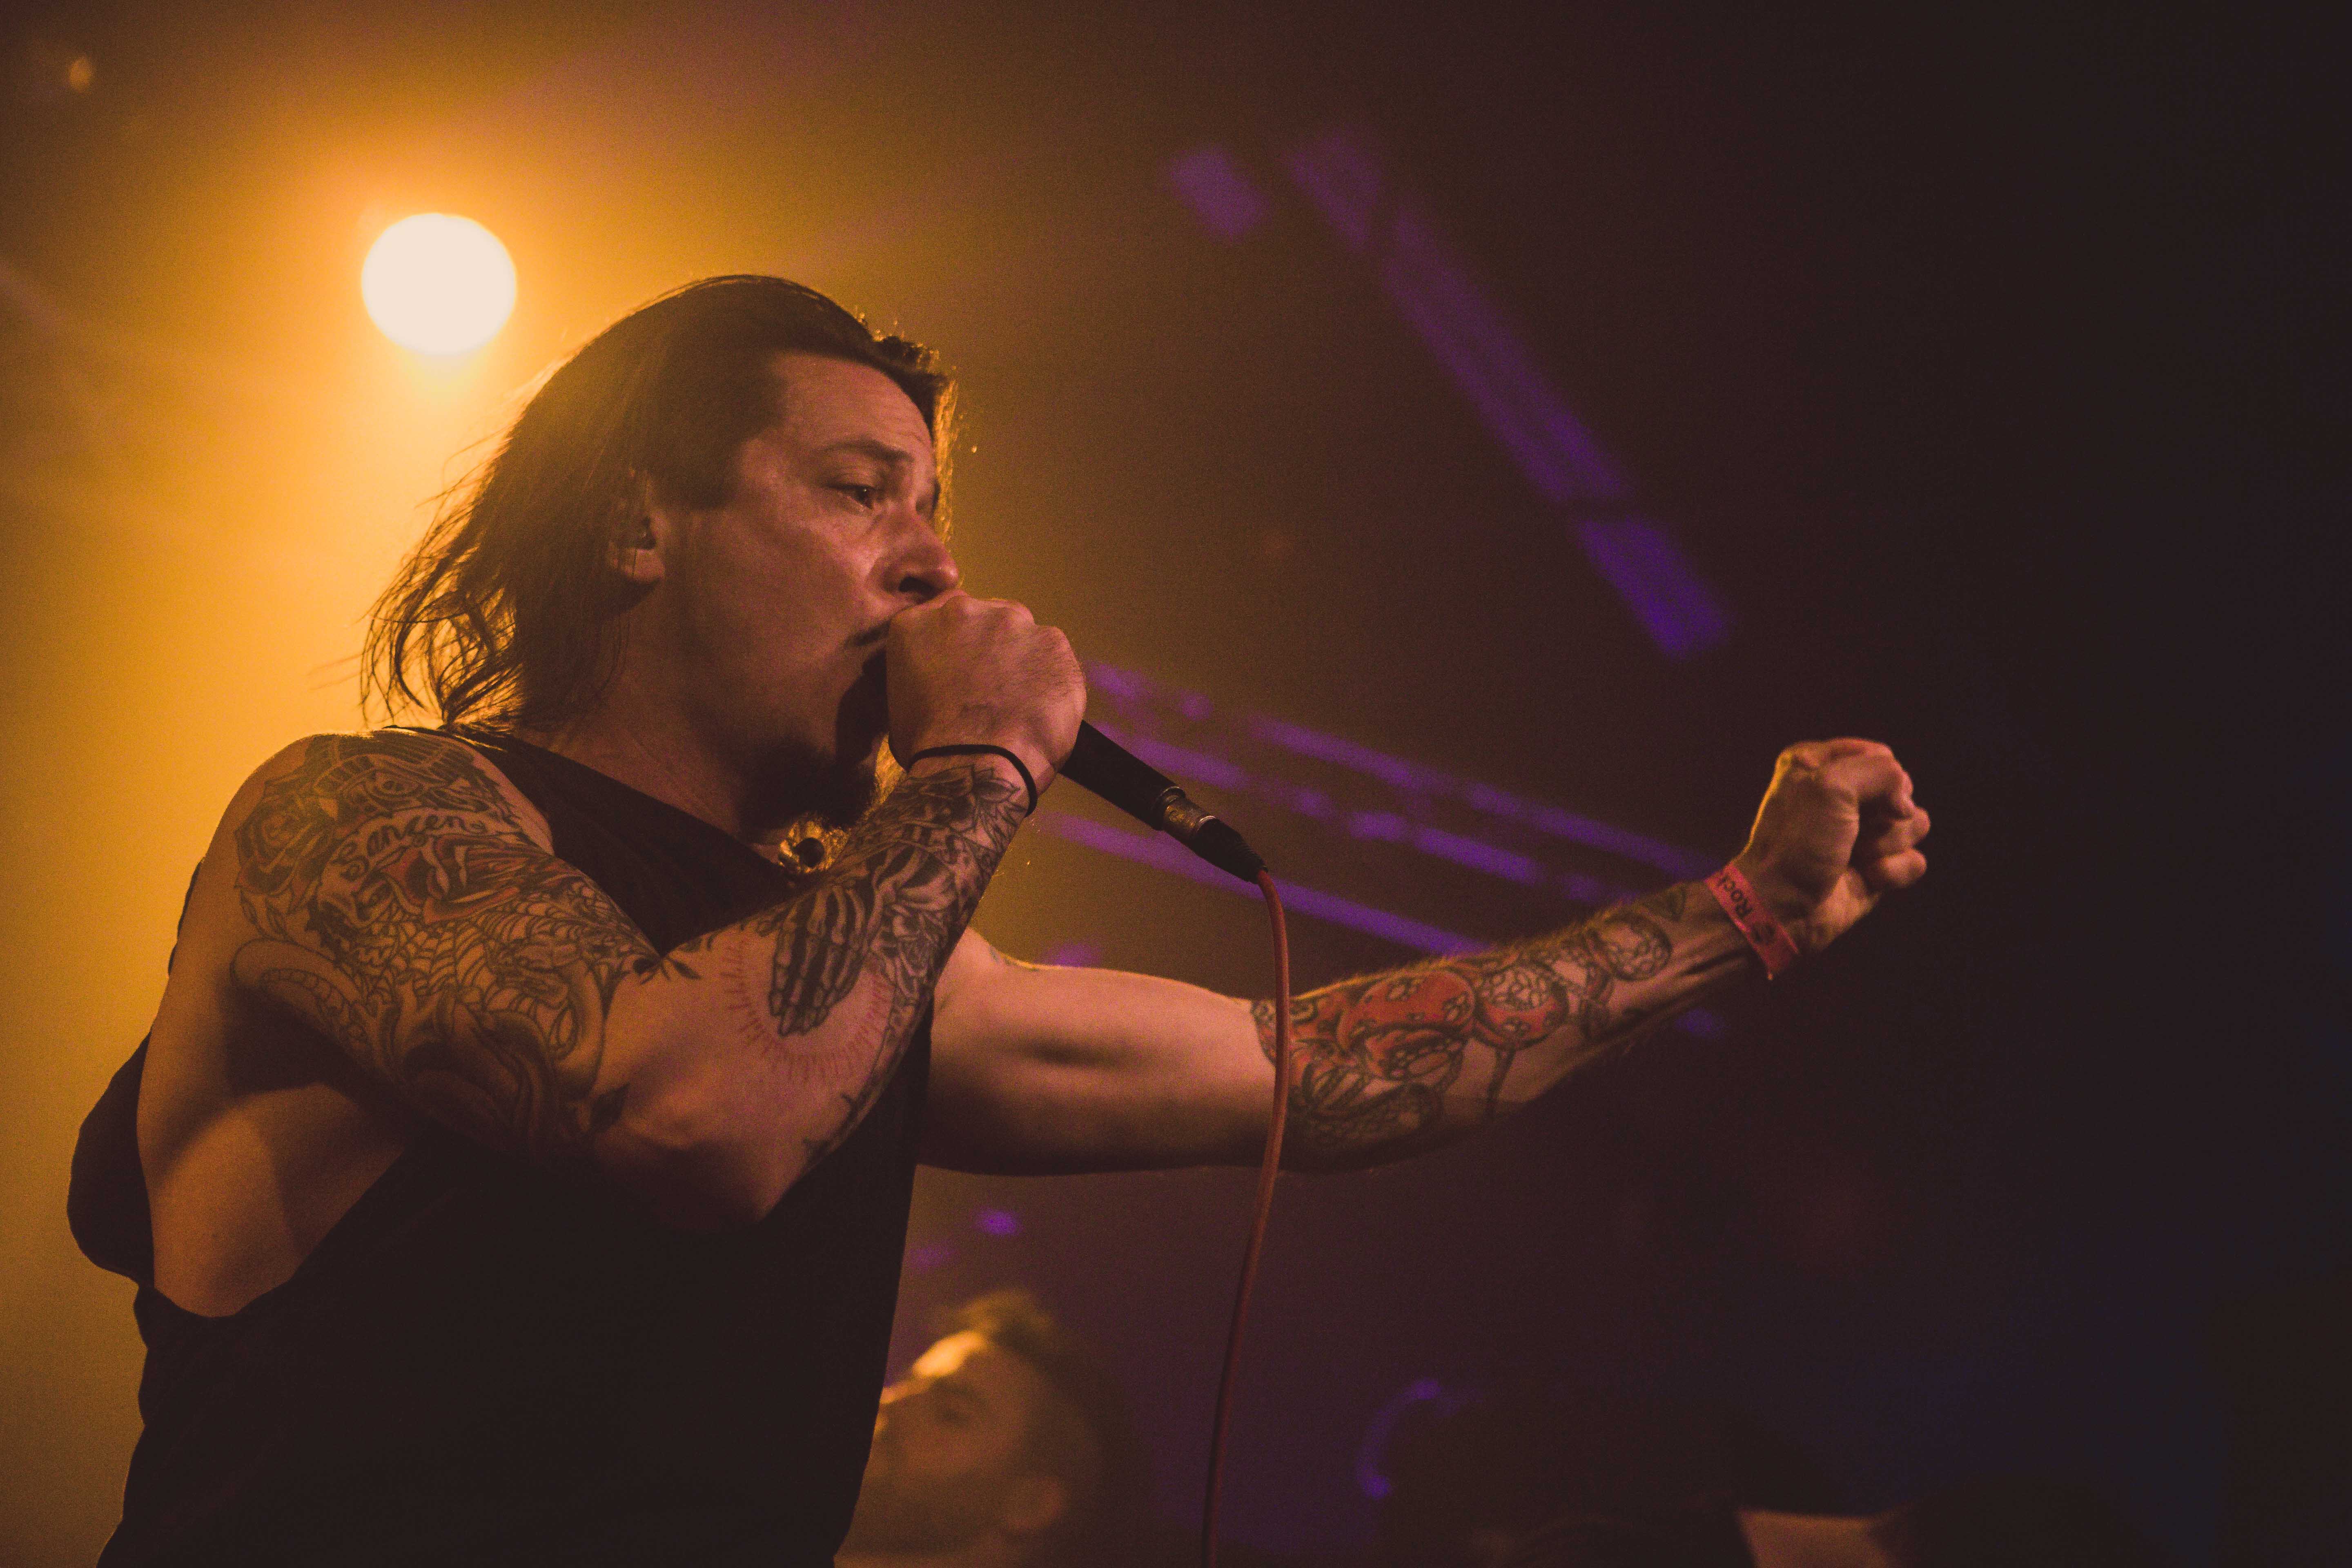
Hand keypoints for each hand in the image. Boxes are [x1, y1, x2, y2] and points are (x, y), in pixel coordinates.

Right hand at [884, 591, 1085, 794]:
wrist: (975, 767)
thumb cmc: (930, 749)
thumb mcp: (902, 703)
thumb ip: (924, 671)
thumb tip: (943, 679)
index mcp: (916, 624)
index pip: (942, 616)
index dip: (959, 644)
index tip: (967, 667)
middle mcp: (961, 611)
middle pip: (985, 617)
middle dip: (992, 647)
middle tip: (994, 689)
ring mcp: (1010, 621)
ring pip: (1022, 633)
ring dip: (1023, 660)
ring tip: (1020, 703)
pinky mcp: (1051, 640)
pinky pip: (1055, 655)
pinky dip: (1052, 678)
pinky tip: (1043, 708)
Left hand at [1730, 739, 1929, 956]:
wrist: (1782, 905)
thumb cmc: (1797, 842)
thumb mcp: (1831, 786)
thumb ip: (1881, 773)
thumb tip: (1905, 805)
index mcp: (1820, 765)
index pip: (1881, 755)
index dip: (1880, 777)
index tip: (1854, 797)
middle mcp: (1842, 797)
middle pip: (1903, 791)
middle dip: (1886, 814)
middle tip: (1851, 831)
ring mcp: (1861, 834)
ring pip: (1914, 824)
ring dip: (1888, 844)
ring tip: (1855, 856)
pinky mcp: (1876, 867)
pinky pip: (1914, 860)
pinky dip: (1894, 871)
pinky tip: (1867, 877)